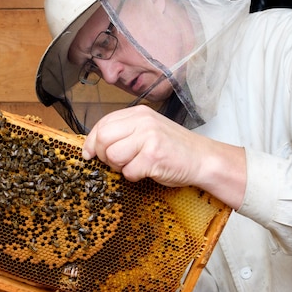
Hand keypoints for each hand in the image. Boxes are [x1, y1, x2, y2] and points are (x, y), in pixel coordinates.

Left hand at [82, 105, 245, 208]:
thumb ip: (125, 132)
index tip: (89, 154)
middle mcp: (143, 122)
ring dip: (120, 167)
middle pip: (103, 139)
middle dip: (104, 156)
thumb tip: (94, 145)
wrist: (203, 158)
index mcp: (139, 113)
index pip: (103, 123)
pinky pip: (128, 172)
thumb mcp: (149, 131)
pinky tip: (148, 171)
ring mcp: (148, 138)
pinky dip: (135, 177)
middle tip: (118, 163)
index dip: (91, 141)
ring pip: (112, 156)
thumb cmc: (174, 148)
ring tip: (136, 166)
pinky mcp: (153, 157)